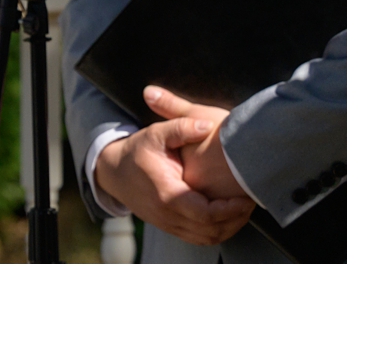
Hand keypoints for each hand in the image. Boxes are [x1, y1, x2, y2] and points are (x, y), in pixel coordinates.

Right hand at [94, 94, 254, 246]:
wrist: (113, 171)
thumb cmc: (137, 152)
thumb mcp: (155, 134)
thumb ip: (180, 127)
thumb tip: (205, 125)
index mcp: (167, 194)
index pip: (205, 213)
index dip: (230, 210)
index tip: (246, 198)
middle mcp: (167, 214)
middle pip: (211, 230)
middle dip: (236, 219)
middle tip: (251, 202)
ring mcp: (168, 223)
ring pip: (207, 238)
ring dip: (229, 228)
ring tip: (242, 210)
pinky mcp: (169, 227)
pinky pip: (199, 238)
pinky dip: (217, 232)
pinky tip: (227, 218)